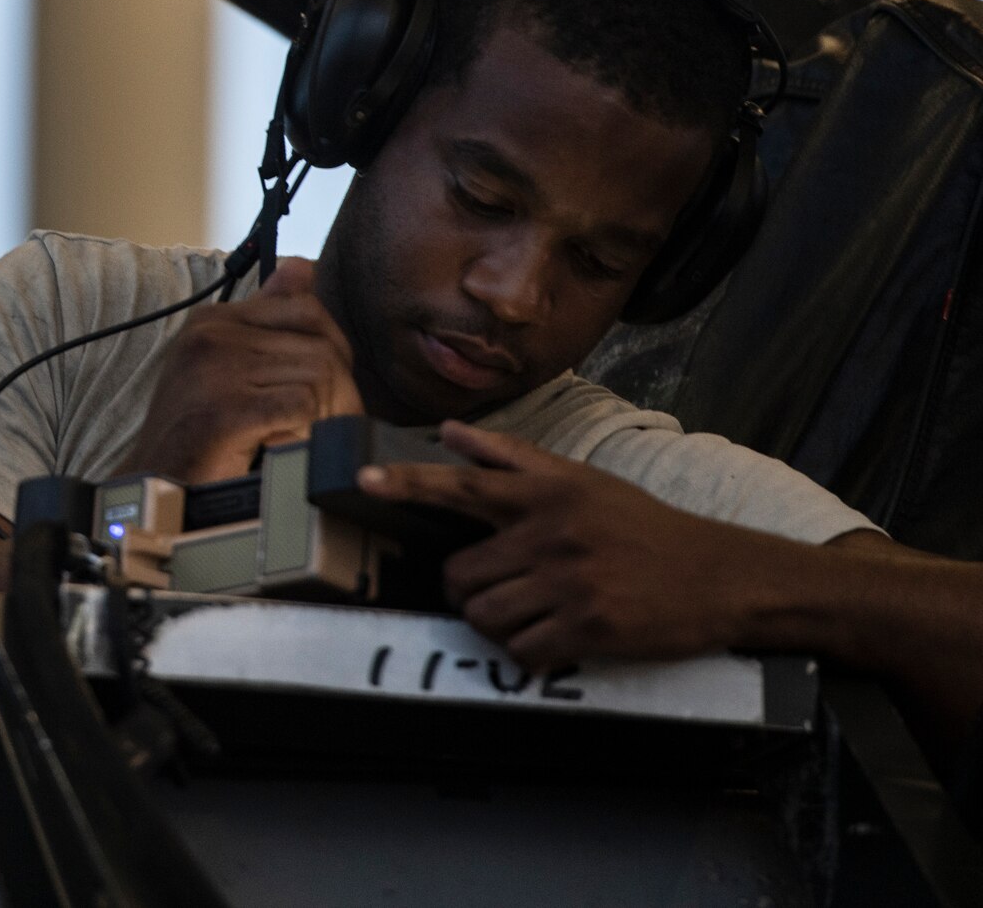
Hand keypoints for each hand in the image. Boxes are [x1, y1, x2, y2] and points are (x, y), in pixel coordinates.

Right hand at [120, 257, 361, 483]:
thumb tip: (303, 266)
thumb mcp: (226, 368)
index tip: (322, 392)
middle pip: (322, 346)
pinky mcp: (225, 410)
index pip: (305, 308)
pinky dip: (302, 435)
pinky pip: (302, 407)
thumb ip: (267, 317)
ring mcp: (215, 371)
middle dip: (338, 393)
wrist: (152, 494)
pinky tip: (277, 451)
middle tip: (323, 429)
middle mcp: (211, 336)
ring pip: (319, 377)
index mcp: (211, 321)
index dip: (330, 351)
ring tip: (295, 443)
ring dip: (323, 419)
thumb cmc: (193, 439)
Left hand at [360, 421, 768, 668]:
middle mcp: (552, 535)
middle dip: (469, 590)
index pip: (464, 485)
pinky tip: (554, 637)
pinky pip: (521, 652)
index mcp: (547, 494)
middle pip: (461, 575)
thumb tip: (448, 431)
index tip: (364, 480)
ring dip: (496, 624)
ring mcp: (570, 584)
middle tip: (503, 587)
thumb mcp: (581, 480)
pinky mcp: (589, 629)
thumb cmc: (642, 526)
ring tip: (531, 612)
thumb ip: (510, 457)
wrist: (720, 575)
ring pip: (484, 617)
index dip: (410, 484)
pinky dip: (528, 652)